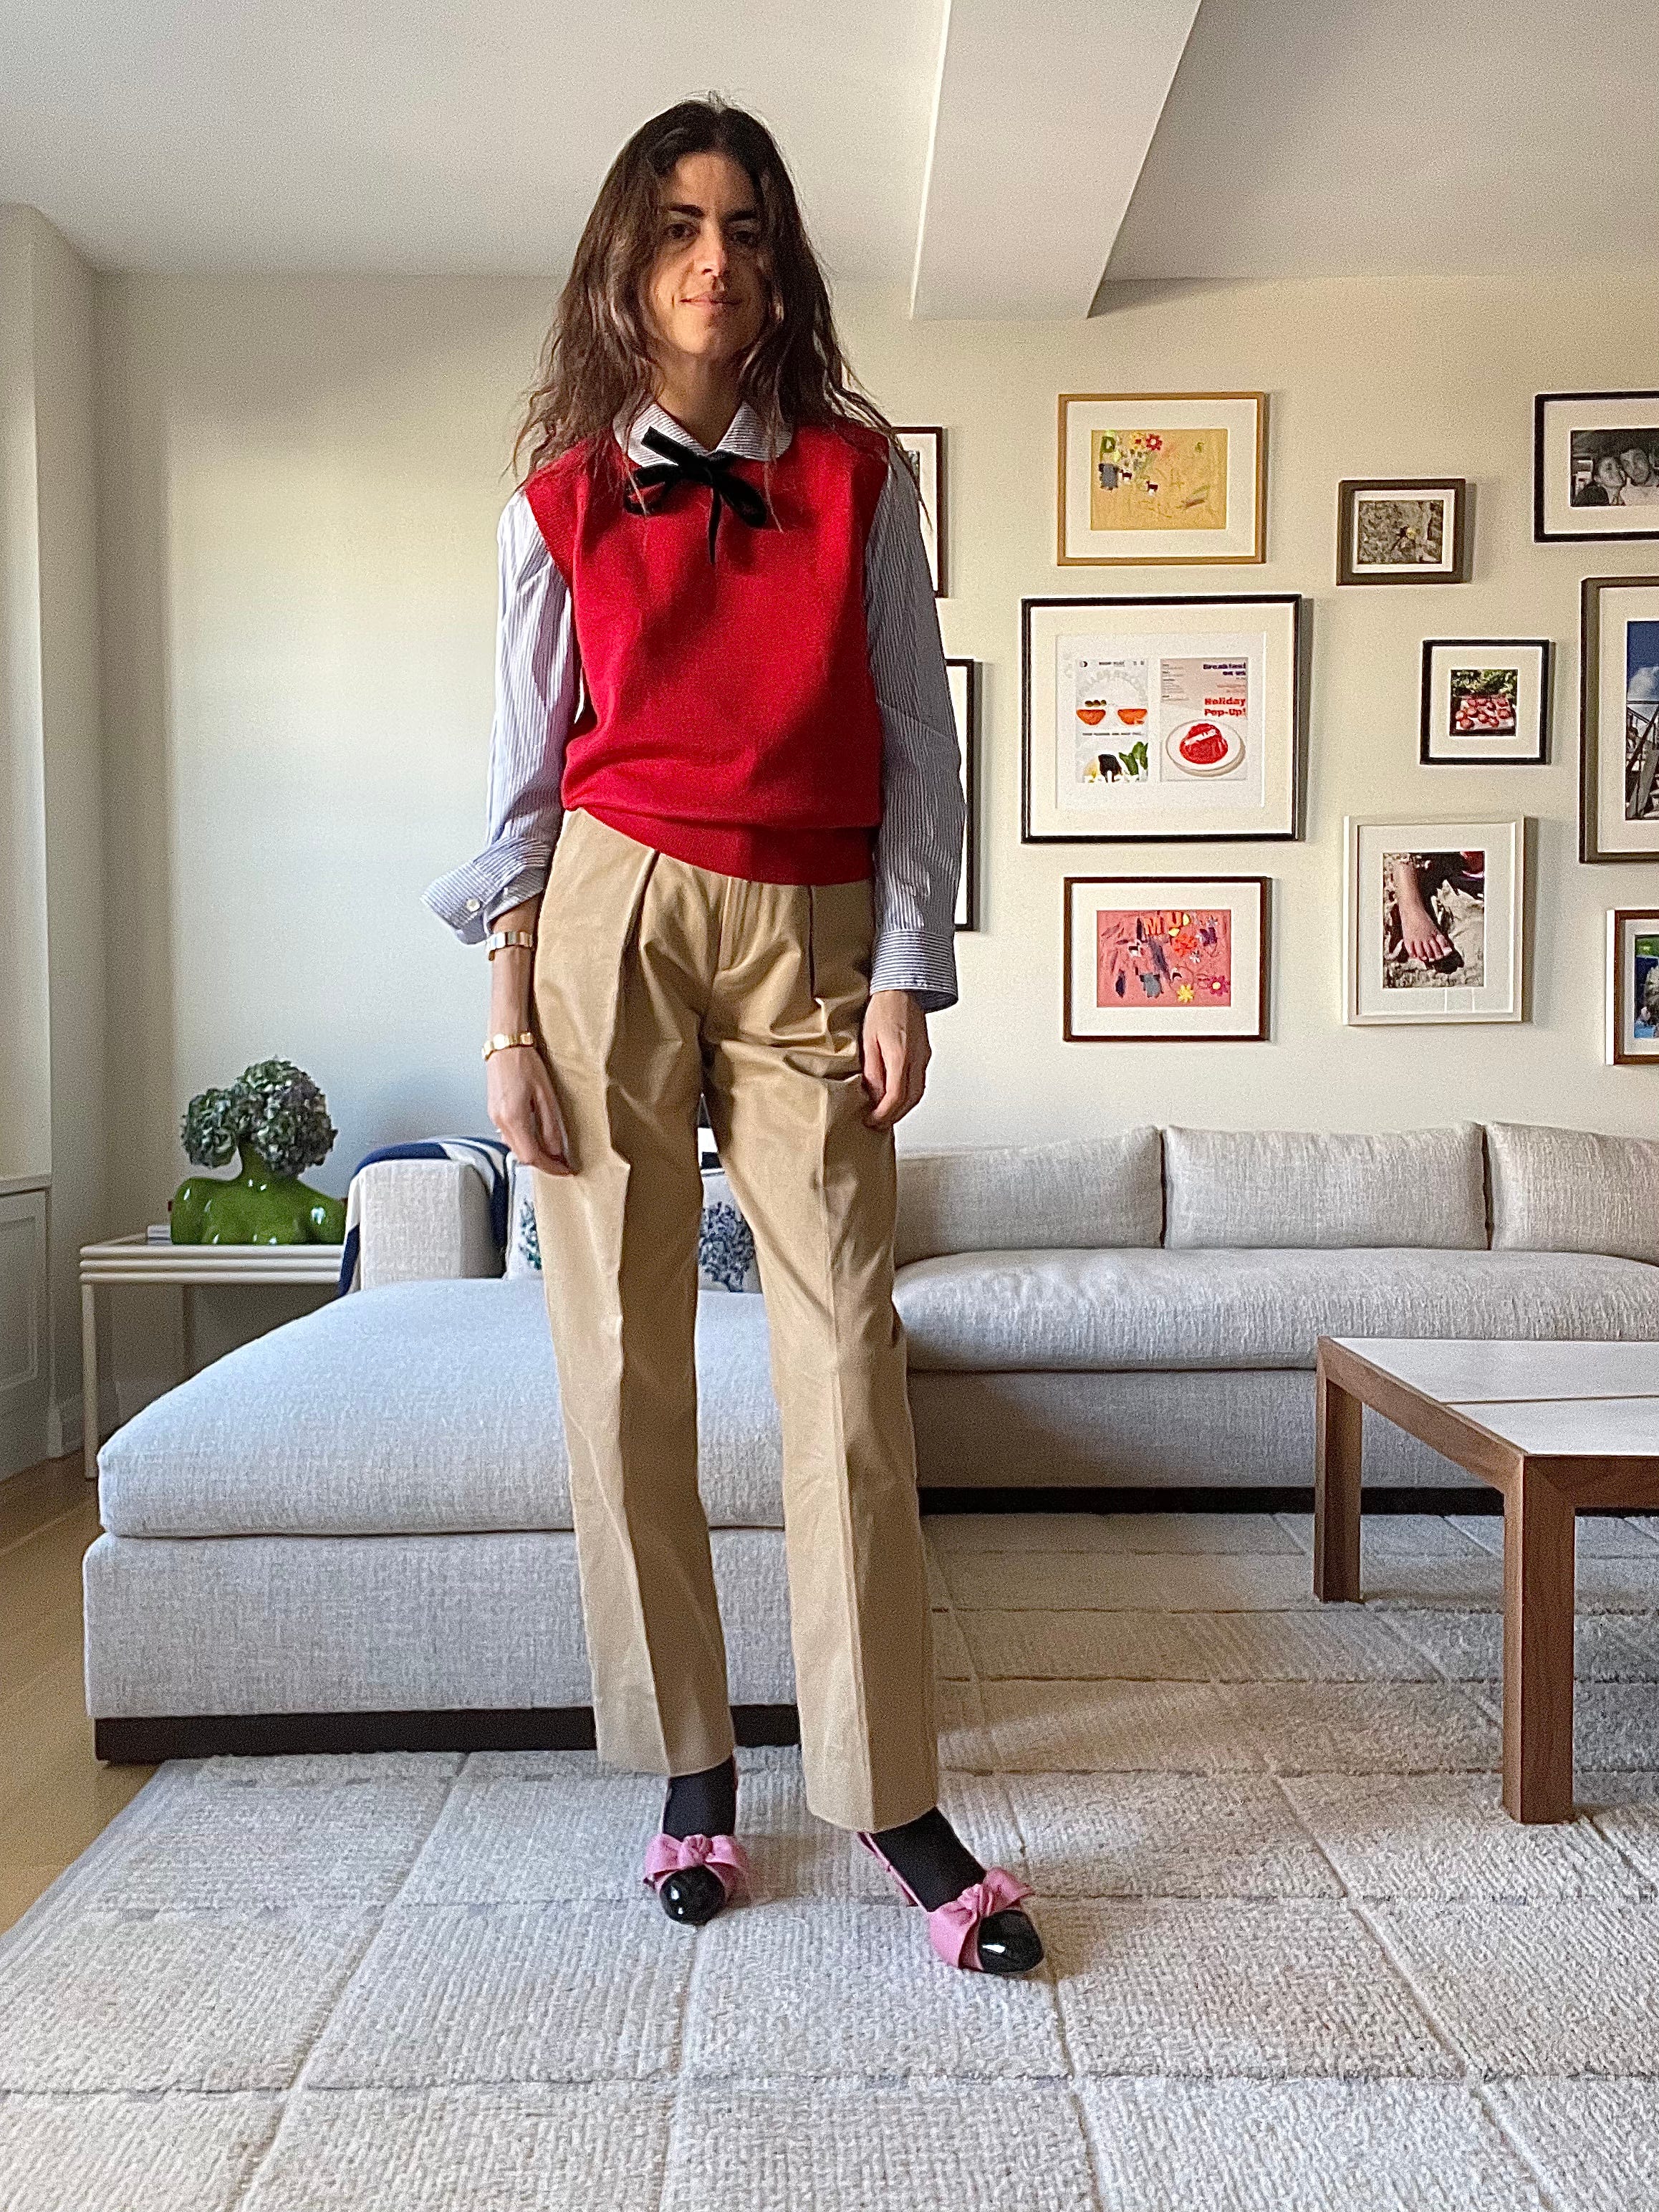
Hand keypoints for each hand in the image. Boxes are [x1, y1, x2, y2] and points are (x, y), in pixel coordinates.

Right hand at [487, 1043, 573, 1174]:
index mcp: (513, 1118)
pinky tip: (536, 1138)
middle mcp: (501, 1121)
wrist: (505, 1045)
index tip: (566, 1170)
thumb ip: (551, 1126)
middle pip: (522, 1156)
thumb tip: (557, 1150)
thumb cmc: (525, 1063)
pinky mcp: (494, 1112)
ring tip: (553, 1153)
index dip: (551, 1167)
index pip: (532, 1156)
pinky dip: (525, 1143)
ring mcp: (494, 1117)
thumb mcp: (546, 1096)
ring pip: (515, 1148)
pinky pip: (509, 1137)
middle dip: (543, 1164)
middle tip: (562, 1164)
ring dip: (534, 1154)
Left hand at [860, 988, 930, 1127]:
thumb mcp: (868, 1039)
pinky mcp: (925, 1053)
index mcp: (901, 1056)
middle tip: (877, 1123)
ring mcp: (924, 1056)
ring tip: (885, 1114)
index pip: (896, 1097)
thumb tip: (874, 1095)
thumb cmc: (883, 1008)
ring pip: (918, 1093)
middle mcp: (917, 1058)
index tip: (871, 1120)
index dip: (883, 1114)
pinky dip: (908, 1095)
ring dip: (903, 1108)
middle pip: (910, 1100)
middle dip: (894, 1116)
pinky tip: (896, 1096)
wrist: (902, 988)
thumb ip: (872, 1070)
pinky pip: (920, 1081)